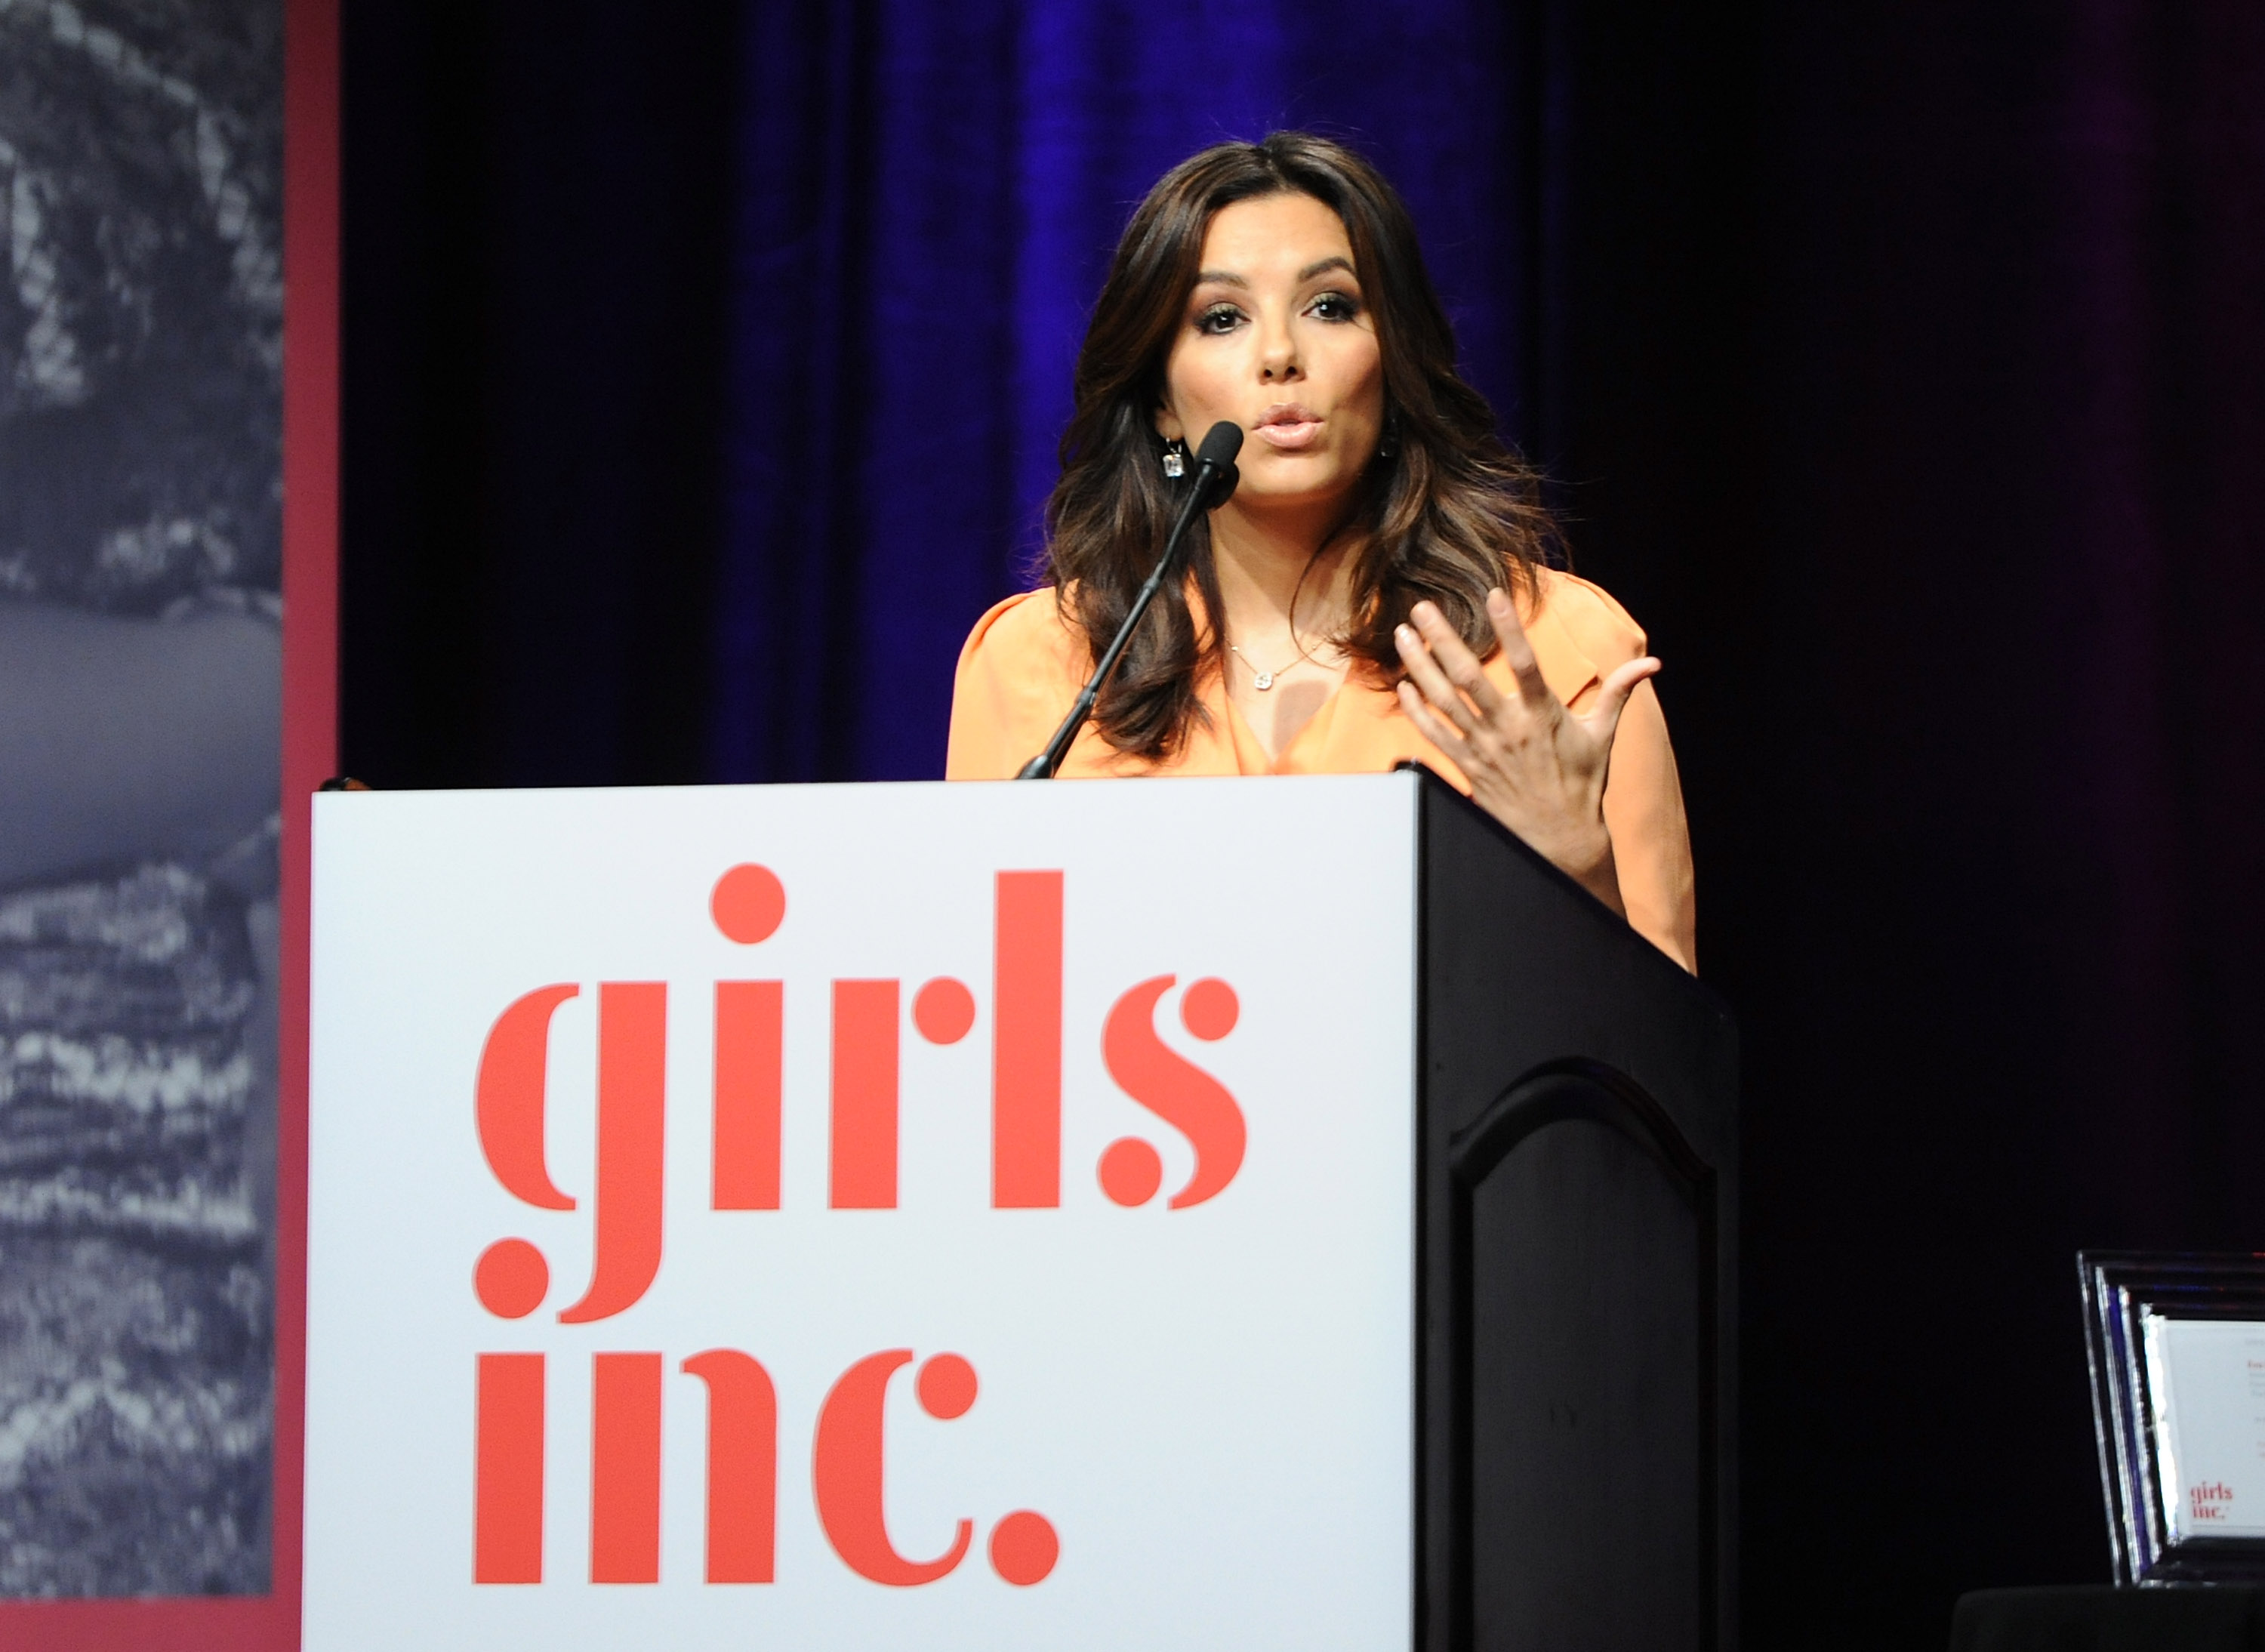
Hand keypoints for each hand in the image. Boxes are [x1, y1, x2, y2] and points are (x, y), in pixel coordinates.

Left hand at [1394, 589, 1658, 913]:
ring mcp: (1485, 749)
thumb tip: (1652, 664)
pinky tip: (1404, 686)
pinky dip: (1418, 710)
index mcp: (1543, 715)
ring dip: (1420, 666)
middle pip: (1469, 677)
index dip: (1509, 628)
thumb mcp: (1603, 735)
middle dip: (1442, 639)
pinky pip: (1436, 735)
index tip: (1494, 595)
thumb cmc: (1582, 782)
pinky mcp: (1469, 767)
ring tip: (1401, 635)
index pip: (1524, 663)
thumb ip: (1619, 693)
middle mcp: (1509, 729)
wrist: (1560, 839)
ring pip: (1445, 702)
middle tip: (1421, 607)